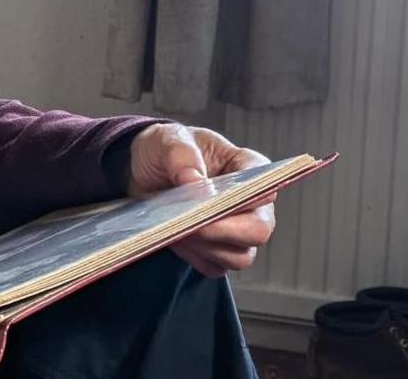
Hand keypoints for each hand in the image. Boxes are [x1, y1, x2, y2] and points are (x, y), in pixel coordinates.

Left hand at [126, 122, 275, 278]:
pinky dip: (194, 257)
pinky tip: (174, 236)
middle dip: (222, 231)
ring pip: (239, 256)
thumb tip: (193, 181)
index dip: (248, 199)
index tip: (214, 202)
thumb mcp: (168, 140)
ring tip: (176, 226)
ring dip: (205, 246)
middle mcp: (251, 203)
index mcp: (247, 167)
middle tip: (189, 222)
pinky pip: (214, 267)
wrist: (143, 171)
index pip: (265, 186)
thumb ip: (181, 155)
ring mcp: (236, 230)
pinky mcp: (216, 250)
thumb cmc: (164, 150)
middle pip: (258, 231)